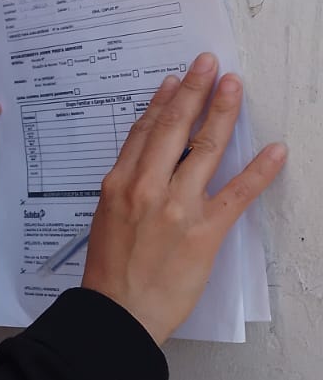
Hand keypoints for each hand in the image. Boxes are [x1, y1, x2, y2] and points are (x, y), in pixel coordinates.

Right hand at [82, 53, 286, 345]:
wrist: (117, 315)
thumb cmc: (109, 274)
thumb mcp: (105, 218)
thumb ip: (126, 188)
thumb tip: (146, 163)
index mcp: (119, 184)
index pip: (145, 131)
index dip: (163, 101)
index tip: (176, 80)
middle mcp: (146, 188)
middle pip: (174, 127)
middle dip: (194, 90)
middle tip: (209, 64)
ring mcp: (177, 207)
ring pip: (204, 148)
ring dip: (223, 112)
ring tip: (234, 87)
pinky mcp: (204, 232)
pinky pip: (237, 194)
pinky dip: (259, 170)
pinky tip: (274, 151)